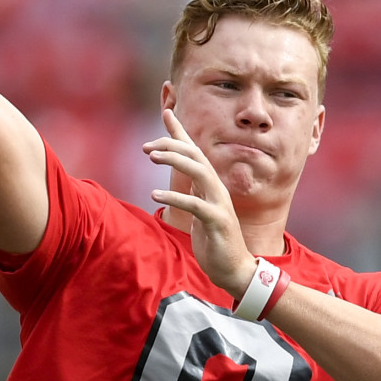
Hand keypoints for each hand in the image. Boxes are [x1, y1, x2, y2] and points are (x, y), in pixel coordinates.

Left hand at [144, 109, 255, 296]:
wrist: (234, 269)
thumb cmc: (215, 238)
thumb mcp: (200, 208)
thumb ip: (192, 190)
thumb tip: (182, 174)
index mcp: (210, 184)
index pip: (195, 151)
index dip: (180, 132)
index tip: (166, 112)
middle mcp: (216, 188)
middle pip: (195, 156)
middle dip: (171, 145)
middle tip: (146, 147)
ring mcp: (219, 203)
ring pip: (199, 172)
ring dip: (175, 161)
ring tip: (152, 157)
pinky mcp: (217, 221)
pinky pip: (196, 205)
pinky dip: (175, 198)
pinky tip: (155, 196)